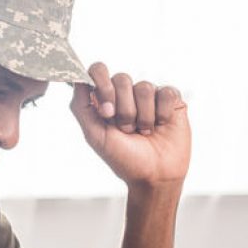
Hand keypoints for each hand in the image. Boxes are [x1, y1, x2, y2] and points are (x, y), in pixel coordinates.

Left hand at [70, 62, 190, 188]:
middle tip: (127, 130)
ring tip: (144, 131)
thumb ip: (81, 106)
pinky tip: (161, 126)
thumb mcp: (95, 135)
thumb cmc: (123, 158)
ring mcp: (149, 96)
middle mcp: (126, 94)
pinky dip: (162, 113)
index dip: (102, 85)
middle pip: (121, 78)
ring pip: (144, 87)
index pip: (98, 71)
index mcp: (105, 99)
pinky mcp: (171, 100)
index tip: (106, 111)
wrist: (153, 175)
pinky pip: (166, 92)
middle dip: (123, 110)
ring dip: (143, 116)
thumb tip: (76, 79)